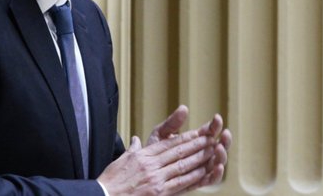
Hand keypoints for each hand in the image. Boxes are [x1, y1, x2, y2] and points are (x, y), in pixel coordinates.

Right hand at [98, 129, 216, 194]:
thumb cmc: (110, 180)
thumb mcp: (121, 160)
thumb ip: (132, 149)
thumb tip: (135, 139)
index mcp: (143, 155)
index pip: (168, 144)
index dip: (185, 138)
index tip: (197, 133)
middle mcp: (151, 165)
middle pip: (178, 152)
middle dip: (196, 145)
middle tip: (210, 138)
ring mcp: (155, 179)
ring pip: (182, 166)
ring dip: (198, 158)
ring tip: (211, 152)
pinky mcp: (158, 193)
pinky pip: (179, 183)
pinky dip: (192, 177)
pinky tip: (202, 172)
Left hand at [148, 105, 231, 191]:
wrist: (144, 173)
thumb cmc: (152, 152)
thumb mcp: (160, 134)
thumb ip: (172, 123)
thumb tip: (184, 108)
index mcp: (193, 141)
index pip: (209, 132)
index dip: (215, 125)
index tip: (217, 118)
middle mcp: (200, 154)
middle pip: (218, 147)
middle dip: (224, 140)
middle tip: (225, 133)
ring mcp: (199, 168)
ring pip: (217, 163)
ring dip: (221, 155)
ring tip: (219, 147)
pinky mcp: (195, 182)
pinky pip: (209, 180)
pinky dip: (216, 174)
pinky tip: (218, 167)